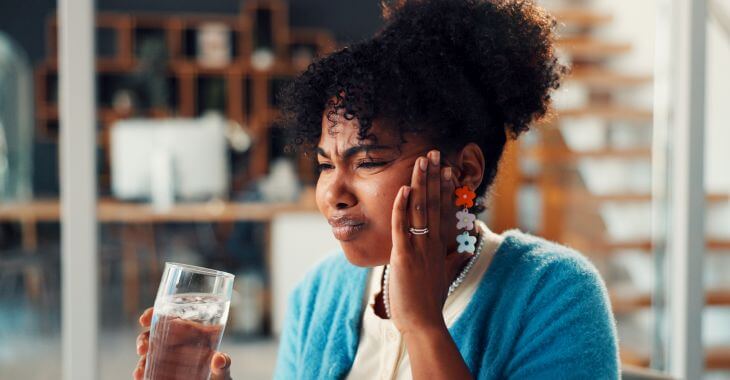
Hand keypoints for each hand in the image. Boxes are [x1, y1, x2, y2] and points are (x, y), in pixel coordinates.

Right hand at [133, 307, 231, 379]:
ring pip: (148, 353)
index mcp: (191, 332)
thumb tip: (219, 359)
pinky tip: (140, 376)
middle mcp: (176, 343)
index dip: (153, 314)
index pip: (169, 316)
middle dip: (143, 339)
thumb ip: (224, 364)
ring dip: (141, 361)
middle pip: (153, 334)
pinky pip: (148, 369)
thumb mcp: (224, 368)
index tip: (144, 320)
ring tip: (140, 372)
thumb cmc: (220, 374)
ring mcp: (168, 358)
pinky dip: (142, 372)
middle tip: (143, 349)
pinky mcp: (163, 371)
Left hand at [388, 150, 473, 335]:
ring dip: (421, 183)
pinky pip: (403, 227)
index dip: (444, 188)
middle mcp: (432, 243)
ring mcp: (419, 248)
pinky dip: (403, 207)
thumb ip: (451, 261)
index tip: (446, 169)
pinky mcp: (404, 256)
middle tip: (435, 153)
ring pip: (421, 209)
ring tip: (422, 160)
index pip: (443, 210)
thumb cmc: (430, 303)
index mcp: (439, 246)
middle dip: (434, 177)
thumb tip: (461, 252)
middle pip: (434, 203)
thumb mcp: (443, 277)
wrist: (425, 323)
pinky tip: (404, 189)